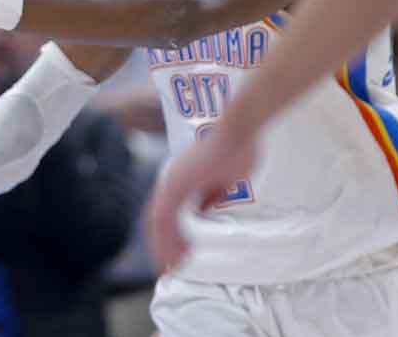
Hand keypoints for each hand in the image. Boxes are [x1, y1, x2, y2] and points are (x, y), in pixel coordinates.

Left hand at [144, 121, 258, 272]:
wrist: (239, 129)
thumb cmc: (238, 148)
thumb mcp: (226, 180)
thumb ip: (212, 195)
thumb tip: (204, 210)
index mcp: (183, 179)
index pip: (169, 212)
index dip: (170, 233)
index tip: (177, 253)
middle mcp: (173, 179)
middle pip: (159, 219)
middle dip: (162, 244)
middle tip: (167, 267)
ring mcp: (173, 181)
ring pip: (158, 222)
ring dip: (162, 246)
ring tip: (168, 268)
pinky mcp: (177, 184)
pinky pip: (164, 217)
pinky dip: (165, 237)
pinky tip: (170, 253)